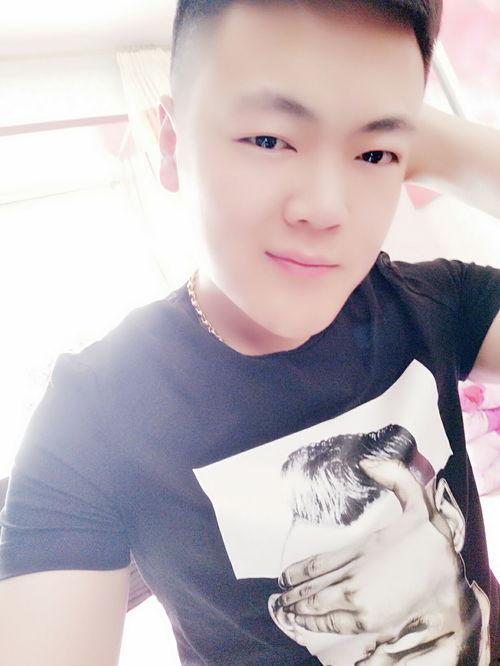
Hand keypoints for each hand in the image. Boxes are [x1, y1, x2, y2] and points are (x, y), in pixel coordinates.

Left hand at [274, 458, 456, 635]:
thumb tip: (367, 461)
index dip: (296, 571)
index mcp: (358, 548)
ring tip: (285, 611)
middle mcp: (352, 573)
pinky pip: (333, 623)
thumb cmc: (429, 537)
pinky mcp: (368, 618)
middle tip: (277, 598)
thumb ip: (393, 475)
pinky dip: (315, 623)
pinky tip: (303, 623)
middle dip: (292, 594)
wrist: (447, 568)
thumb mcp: (413, 497)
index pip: (317, 562)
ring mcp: (358, 597)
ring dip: (299, 609)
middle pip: (312, 586)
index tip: (283, 577)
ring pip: (318, 604)